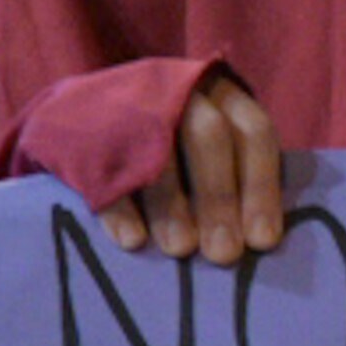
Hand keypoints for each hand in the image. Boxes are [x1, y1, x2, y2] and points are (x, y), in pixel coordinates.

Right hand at [101, 73, 290, 260]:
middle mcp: (181, 90)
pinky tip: (132, 240)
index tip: (262, 241)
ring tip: (180, 250)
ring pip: (158, 150)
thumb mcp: (210, 141)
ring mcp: (132, 103)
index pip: (253, 132)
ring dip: (171, 206)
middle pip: (209, 136)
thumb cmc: (169, 140)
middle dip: (219, 197)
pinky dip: (121, 206)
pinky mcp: (88, 125)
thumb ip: (235, 174)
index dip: (261, 187)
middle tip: (223, 254)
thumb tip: (257, 239)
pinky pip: (106, 165)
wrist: (83, 105)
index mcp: (221, 94)